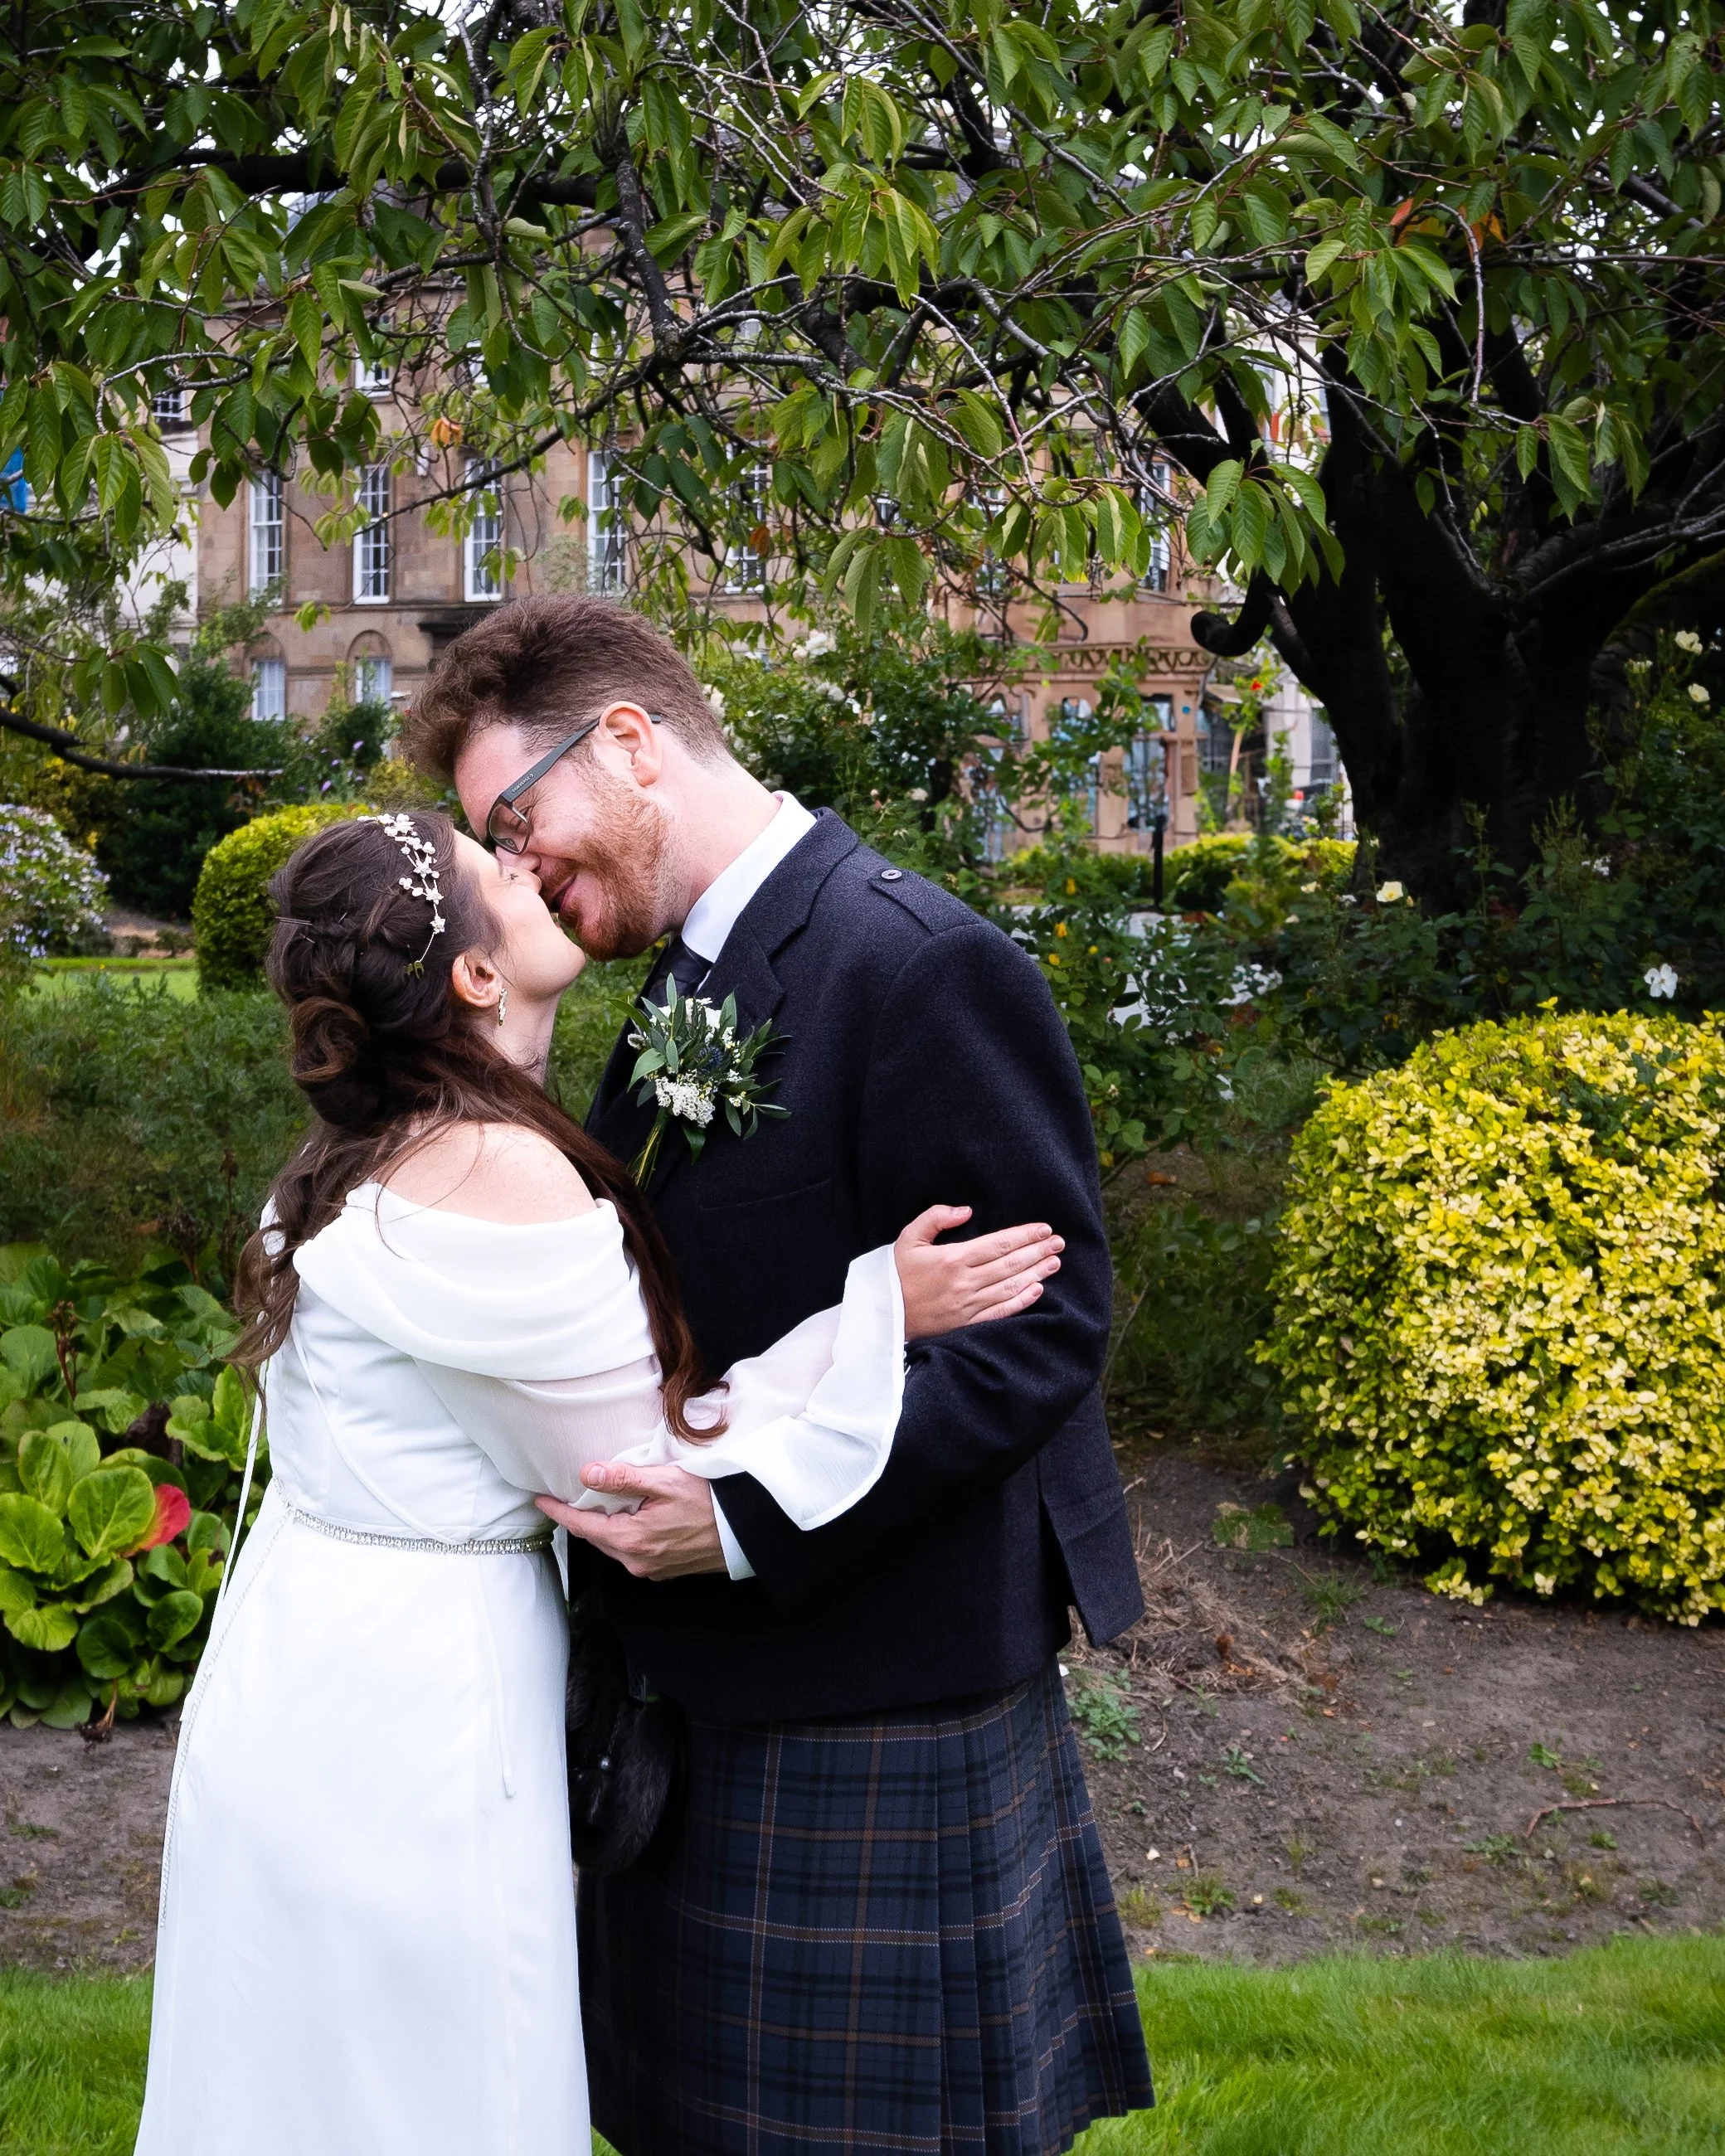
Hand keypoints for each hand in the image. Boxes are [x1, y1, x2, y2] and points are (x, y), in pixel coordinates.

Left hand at [535, 1461, 727, 1578]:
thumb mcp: (666, 1481)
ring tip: (595, 1504)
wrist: (747, 1529)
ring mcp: (652, 1569)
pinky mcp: (665, 1570)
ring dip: (602, 1527)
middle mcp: (638, 1561)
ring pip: (613, 1546)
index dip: (559, 1511)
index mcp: (632, 1540)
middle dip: (579, 1518)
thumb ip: (624, 1478)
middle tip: (566, 1496)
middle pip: (596, 1538)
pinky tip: (629, 1518)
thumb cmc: (712, 1501)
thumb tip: (587, 1474)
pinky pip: (632, 1552)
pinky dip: (622, 1535)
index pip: (582, 1526)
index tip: (540, 1500)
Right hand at [894, 1205, 1063, 1339]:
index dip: (1025, 1236)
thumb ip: (935, 1217)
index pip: (999, 1244)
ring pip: (1010, 1287)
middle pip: (1010, 1264)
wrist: (882, 1315)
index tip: (1044, 1229)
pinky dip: (1022, 1302)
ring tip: (1055, 1263)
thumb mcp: (908, 1237)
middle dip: (1038, 1251)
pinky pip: (1000, 1312)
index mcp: (953, 1259)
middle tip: (1059, 1243)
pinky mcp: (967, 1323)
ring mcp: (968, 1305)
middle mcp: (965, 1282)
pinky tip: (1038, 1290)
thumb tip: (966, 1210)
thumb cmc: (895, 1274)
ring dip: (1036, 1273)